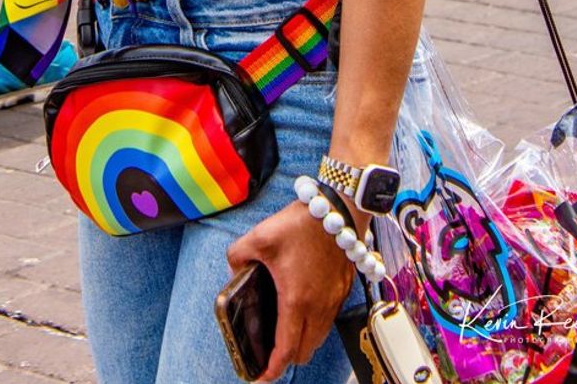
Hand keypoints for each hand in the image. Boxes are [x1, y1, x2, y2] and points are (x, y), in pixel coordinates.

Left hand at [226, 200, 353, 381]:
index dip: (273, 368)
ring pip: (318, 338)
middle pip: (304, 351)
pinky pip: (328, 321)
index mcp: (296, 300)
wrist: (338, 208)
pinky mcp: (342, 290)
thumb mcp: (259, 236)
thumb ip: (238, 256)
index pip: (286, 348)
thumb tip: (234, 272)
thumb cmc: (302, 223)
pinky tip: (302, 311)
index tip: (261, 377)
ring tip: (284, 335)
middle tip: (270, 354)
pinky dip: (315, 326)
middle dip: (286, 359)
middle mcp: (318, 307)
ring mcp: (333, 300)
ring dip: (302, 343)